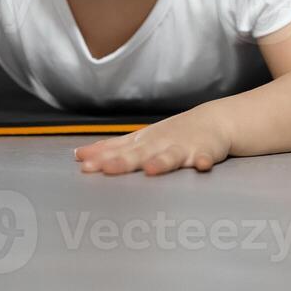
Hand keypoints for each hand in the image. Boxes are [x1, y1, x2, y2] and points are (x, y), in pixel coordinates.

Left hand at [74, 105, 231, 175]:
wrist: (213, 121)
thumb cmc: (171, 134)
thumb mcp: (140, 139)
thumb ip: (110, 149)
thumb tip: (78, 156)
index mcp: (143, 142)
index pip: (119, 150)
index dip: (102, 158)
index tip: (84, 166)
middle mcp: (160, 144)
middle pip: (140, 154)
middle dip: (124, 162)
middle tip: (106, 169)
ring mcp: (183, 147)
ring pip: (171, 156)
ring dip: (161, 162)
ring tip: (151, 170)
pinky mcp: (205, 151)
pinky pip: (204, 158)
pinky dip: (203, 161)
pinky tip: (201, 166)